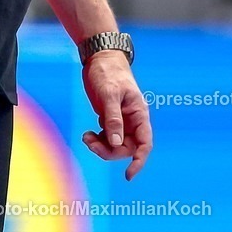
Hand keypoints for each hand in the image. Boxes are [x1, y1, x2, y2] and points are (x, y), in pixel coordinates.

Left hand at [81, 49, 152, 179]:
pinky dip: (98, 140)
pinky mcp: (110, 118)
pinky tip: (87, 135)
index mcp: (139, 114)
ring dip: (101, 147)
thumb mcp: (109, 94)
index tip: (129, 174)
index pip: (144, 143)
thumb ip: (113, 119)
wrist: (100, 58)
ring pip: (115, 145)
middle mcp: (132, 120)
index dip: (139, 160)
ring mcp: (121, 120)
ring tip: (86, 137)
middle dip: (110, 151)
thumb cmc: (108, 72)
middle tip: (90, 143)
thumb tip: (115, 143)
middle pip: (127, 148)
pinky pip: (107, 138)